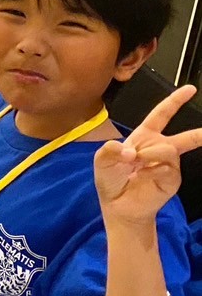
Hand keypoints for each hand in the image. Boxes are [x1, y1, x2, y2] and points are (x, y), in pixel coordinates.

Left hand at [94, 84, 201, 227]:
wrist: (118, 205)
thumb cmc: (111, 179)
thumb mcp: (102, 160)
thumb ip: (110, 149)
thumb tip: (131, 151)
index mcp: (144, 137)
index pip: (160, 115)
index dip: (174, 101)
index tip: (189, 89)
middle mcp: (159, 148)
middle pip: (182, 137)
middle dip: (198, 134)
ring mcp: (168, 164)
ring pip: (168, 149)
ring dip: (150, 153)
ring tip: (137, 162)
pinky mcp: (172, 178)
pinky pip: (167, 167)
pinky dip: (152, 170)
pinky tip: (143, 176)